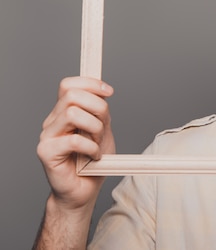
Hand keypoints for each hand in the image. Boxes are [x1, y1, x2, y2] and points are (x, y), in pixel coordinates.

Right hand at [37, 76, 114, 211]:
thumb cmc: (92, 161)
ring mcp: (47, 136)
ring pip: (73, 113)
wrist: (84, 190)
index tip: (109, 92)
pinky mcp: (46, 152)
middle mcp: (53, 121)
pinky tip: (93, 156)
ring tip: (97, 143)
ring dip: (94, 128)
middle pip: (72, 95)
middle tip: (103, 127)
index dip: (90, 83)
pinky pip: (74, 140)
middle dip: (97, 107)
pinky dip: (91, 148)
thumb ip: (100, 112)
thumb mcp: (102, 130)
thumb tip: (103, 92)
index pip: (69, 85)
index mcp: (64, 113)